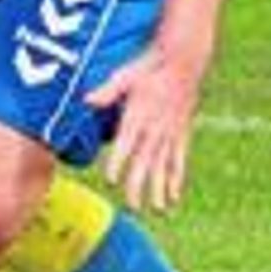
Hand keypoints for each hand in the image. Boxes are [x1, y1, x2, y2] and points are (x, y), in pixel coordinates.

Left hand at [85, 45, 204, 211]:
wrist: (184, 61)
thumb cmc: (149, 67)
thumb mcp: (126, 75)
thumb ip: (107, 91)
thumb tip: (86, 100)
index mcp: (138, 115)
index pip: (126, 144)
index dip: (119, 163)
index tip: (111, 180)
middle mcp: (155, 129)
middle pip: (146, 162)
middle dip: (139, 186)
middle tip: (133, 208)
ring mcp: (170, 134)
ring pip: (164, 167)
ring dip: (160, 189)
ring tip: (156, 210)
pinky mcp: (181, 134)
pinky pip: (179, 161)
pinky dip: (176, 180)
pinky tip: (173, 197)